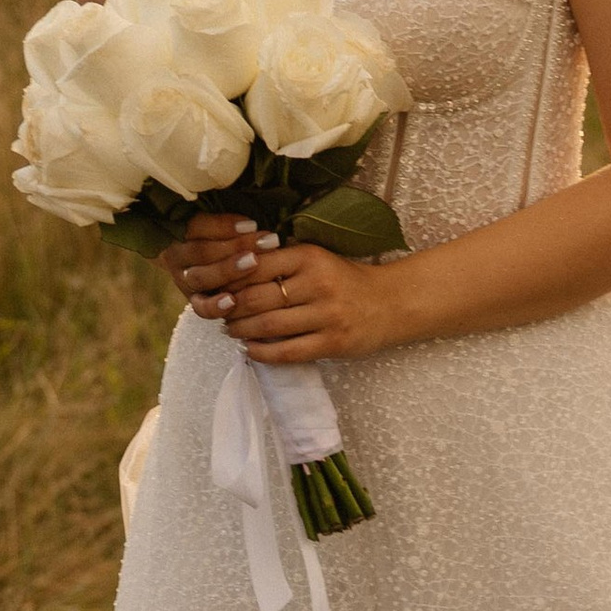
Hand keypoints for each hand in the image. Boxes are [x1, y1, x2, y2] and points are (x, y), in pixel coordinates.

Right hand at [160, 211, 273, 323]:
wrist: (215, 266)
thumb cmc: (228, 237)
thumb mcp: (225, 225)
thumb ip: (235, 223)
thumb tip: (255, 223)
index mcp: (180, 231)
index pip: (196, 226)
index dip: (224, 225)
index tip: (253, 225)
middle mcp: (178, 256)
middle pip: (201, 251)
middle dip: (235, 245)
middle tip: (265, 242)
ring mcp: (184, 281)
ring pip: (201, 277)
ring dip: (229, 270)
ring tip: (254, 263)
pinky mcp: (194, 303)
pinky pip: (201, 308)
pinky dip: (216, 305)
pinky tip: (233, 301)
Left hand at [223, 235, 404, 364]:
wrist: (391, 304)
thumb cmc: (347, 281)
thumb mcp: (318, 260)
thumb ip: (283, 263)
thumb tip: (234, 273)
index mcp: (310, 257)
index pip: (256, 266)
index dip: (231, 279)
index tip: (219, 286)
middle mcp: (318, 284)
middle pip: (257, 298)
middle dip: (231, 308)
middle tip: (221, 312)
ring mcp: (326, 316)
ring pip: (268, 326)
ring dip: (241, 331)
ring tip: (232, 330)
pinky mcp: (332, 343)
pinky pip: (287, 352)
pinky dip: (261, 353)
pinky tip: (250, 350)